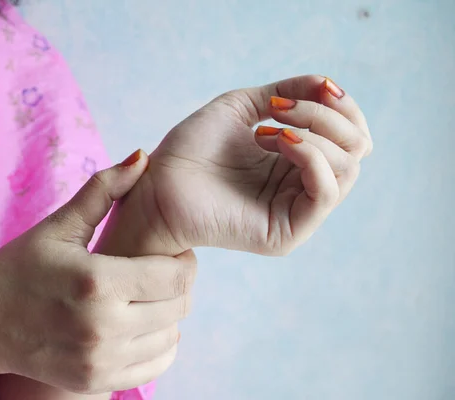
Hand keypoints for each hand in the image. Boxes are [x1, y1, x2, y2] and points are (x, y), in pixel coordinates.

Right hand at [0, 151, 195, 397]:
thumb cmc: (18, 269)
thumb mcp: (58, 226)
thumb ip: (104, 190)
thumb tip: (143, 156)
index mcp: (97, 282)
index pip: (177, 276)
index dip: (184, 260)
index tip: (171, 253)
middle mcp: (104, 327)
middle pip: (179, 306)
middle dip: (178, 285)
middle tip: (159, 272)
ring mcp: (101, 361)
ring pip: (171, 336)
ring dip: (169, 314)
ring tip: (146, 297)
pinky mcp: (97, 382)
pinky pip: (155, 366)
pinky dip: (158, 344)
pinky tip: (139, 325)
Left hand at [96, 75, 371, 256]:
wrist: (158, 182)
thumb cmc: (193, 147)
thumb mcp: (244, 106)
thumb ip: (289, 92)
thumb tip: (329, 84)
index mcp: (297, 160)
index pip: (349, 135)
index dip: (342, 105)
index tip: (316, 86)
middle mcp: (302, 186)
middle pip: (355, 149)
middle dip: (326, 116)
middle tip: (280, 108)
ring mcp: (297, 212)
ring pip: (346, 169)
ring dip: (315, 133)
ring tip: (269, 128)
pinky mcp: (287, 233)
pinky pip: (325, 194)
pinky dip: (310, 157)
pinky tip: (278, 141)